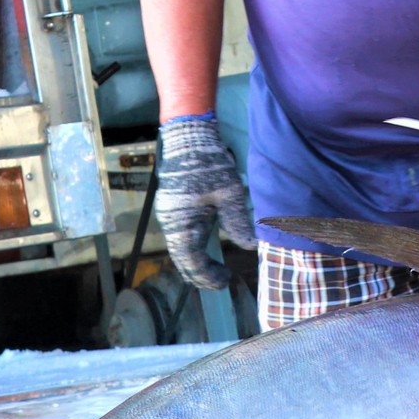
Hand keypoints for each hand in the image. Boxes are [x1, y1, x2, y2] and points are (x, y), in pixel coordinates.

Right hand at [154, 115, 253, 290]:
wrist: (188, 137)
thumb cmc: (208, 164)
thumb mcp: (229, 194)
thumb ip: (238, 222)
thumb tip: (250, 246)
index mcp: (181, 223)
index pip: (191, 262)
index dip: (208, 276)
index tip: (226, 280)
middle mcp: (170, 223)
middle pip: (182, 260)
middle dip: (201, 274)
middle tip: (222, 279)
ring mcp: (168, 215)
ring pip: (179, 249)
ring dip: (195, 261)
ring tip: (215, 267)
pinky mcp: (172, 207)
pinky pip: (179, 236)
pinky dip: (191, 248)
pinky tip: (206, 245)